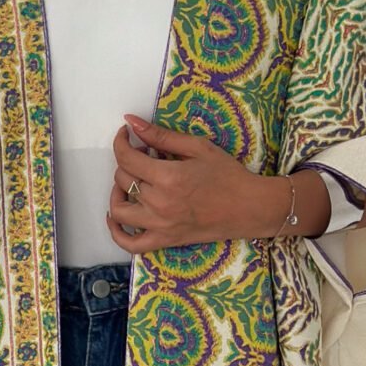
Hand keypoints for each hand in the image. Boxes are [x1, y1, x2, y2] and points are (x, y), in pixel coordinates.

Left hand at [106, 114, 293, 251]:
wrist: (248, 208)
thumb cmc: (227, 175)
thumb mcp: (197, 147)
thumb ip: (161, 135)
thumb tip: (131, 121)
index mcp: (168, 177)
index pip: (126, 158)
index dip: (120, 142)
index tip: (125, 135)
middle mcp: (159, 203)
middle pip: (123, 180)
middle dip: (126, 162)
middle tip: (143, 155)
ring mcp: (160, 225)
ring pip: (119, 211)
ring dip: (116, 193)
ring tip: (129, 183)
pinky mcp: (165, 240)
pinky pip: (130, 244)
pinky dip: (117, 233)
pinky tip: (116, 218)